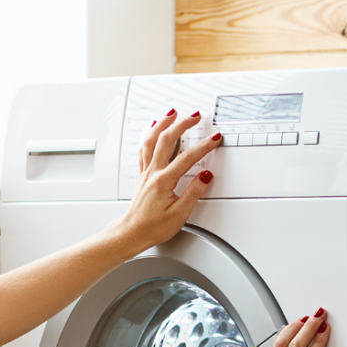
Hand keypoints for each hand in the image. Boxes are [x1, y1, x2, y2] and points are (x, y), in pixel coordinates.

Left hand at [114, 108, 217, 251]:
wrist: (132, 232)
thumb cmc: (153, 227)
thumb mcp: (180, 214)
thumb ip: (194, 192)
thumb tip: (206, 177)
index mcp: (164, 181)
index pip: (187, 158)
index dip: (204, 146)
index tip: (214, 138)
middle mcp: (153, 173)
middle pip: (167, 140)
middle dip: (182, 124)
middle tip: (195, 116)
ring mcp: (146, 172)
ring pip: (152, 140)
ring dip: (163, 123)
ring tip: (173, 113)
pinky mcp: (143, 175)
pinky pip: (144, 148)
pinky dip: (149, 134)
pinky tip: (153, 128)